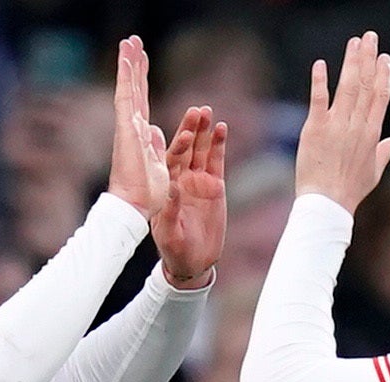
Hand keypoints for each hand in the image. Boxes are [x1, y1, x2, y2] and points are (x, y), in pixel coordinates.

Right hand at [105, 36, 171, 221]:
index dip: (142, 80)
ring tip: (129, 40)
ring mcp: (128, 125)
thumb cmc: (145, 193)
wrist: (133, 206)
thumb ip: (156, 144)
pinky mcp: (127, 128)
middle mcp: (132, 126)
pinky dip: (126, 76)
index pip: (142, 101)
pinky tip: (126, 58)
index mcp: (142, 134)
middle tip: (133, 40)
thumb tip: (155, 128)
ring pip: (129, 87)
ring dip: (129, 63)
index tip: (142, 61)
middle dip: (134, 65)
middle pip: (135, 89)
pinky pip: (127, 96)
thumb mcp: (159, 163)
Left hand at [152, 104, 226, 287]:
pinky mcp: (215, 187)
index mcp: (167, 187)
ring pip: (201, 150)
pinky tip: (222, 128)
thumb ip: (170, 211)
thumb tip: (173, 189)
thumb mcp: (169, 233)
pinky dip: (219, 145)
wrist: (193, 262)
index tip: (186, 133)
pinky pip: (217, 161)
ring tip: (209, 112)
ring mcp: (198, 181)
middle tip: (198, 111)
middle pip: (187, 148)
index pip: (171, 160)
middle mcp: (181, 179)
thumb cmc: (174, 248)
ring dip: (205, 131)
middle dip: (192, 129)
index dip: (179, 145)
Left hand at [295, 33, 389, 212]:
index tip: (384, 57)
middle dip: (369, 59)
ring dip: (351, 62)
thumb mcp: (374, 171)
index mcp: (372, 134)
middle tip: (370, 37)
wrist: (328, 204)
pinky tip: (321, 64)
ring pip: (347, 87)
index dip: (383, 74)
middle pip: (366, 85)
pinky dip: (320, 81)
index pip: (380, 97)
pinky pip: (318, 100)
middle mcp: (356, 126)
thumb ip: (385, 151)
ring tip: (354, 43)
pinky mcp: (315, 128)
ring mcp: (336, 126)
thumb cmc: (351, 190)